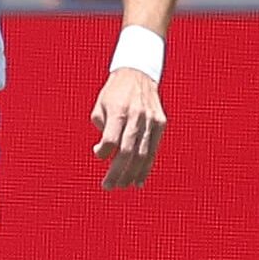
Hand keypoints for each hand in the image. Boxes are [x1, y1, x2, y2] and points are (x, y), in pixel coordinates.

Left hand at [92, 68, 165, 188]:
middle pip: (127, 152)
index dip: (103, 153)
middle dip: (116, 173)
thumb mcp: (101, 106)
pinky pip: (153, 150)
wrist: (138, 73)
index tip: (98, 153)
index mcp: (119, 110)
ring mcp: (151, 120)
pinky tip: (139, 180)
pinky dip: (146, 167)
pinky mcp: (160, 123)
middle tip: (108, 186)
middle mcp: (136, 116)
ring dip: (131, 174)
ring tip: (122, 185)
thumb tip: (105, 153)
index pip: (111, 141)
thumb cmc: (114, 92)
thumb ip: (102, 129)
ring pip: (142, 154)